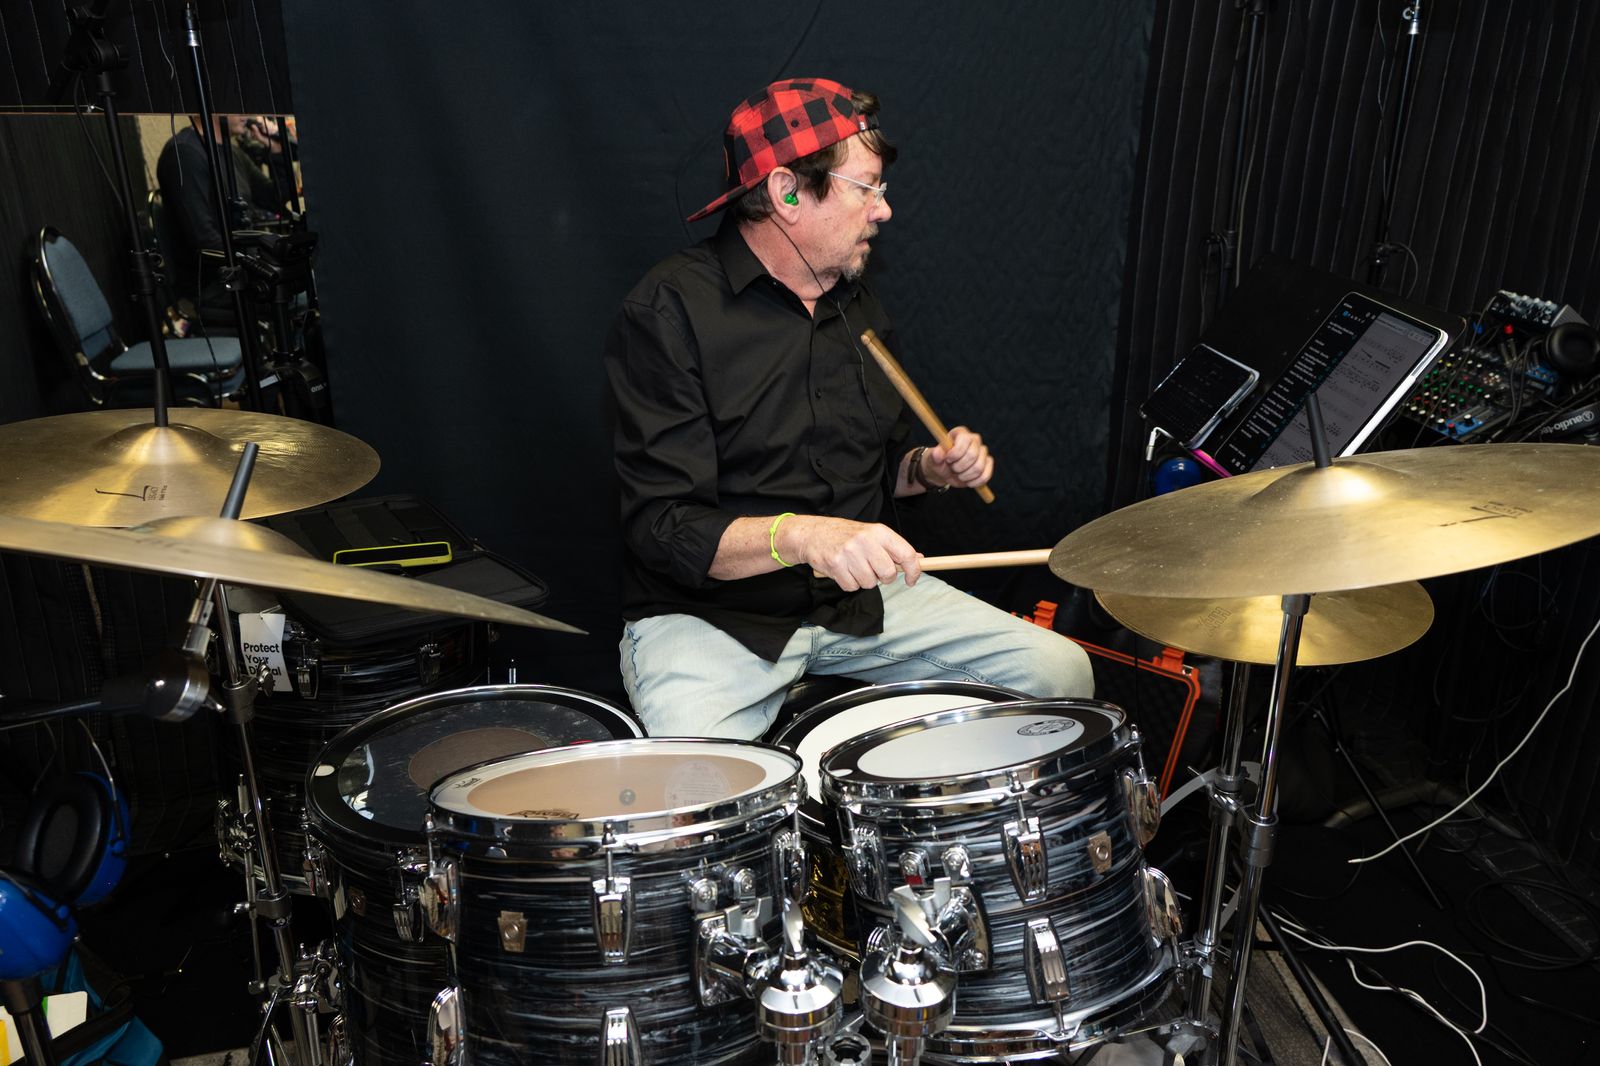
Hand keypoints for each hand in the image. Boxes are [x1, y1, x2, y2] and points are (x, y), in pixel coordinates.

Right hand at [781, 515, 922, 590]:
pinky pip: (852, 587)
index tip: (912, 580)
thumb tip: (919, 558)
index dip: (914, 571)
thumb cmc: (846, 535)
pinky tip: (844, 570)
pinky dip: (849, 583)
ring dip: (864, 580)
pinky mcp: (835, 565)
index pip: (906, 554)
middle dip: (883, 578)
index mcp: (879, 532)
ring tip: (854, 567)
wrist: (814, 534)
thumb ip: (894, 548)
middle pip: (888, 574)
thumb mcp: (873, 535)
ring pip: (870, 583)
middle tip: (874, 570)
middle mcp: (865, 541)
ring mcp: (849, 553)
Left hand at [924, 426, 993, 489]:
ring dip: (965, 476)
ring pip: (979, 467)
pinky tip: (967, 481)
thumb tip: (937, 453)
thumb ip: (934, 455)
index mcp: (960, 433)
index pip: (965, 439)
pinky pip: (985, 475)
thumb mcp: (932, 459)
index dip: (956, 452)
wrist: (943, 472)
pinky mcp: (987, 463)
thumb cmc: (938, 462)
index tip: (948, 460)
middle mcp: (974, 439)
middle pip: (973, 455)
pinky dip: (975, 482)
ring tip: (958, 474)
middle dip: (959, 467)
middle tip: (952, 468)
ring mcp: (982, 451)